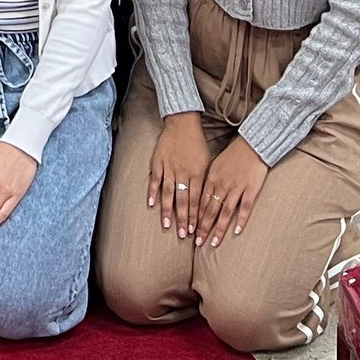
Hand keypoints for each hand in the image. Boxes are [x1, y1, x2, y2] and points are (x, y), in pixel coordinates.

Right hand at [148, 112, 212, 238]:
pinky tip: (152, 204)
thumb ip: (205, 181)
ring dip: (168, 210)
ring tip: (166, 225)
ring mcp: (170, 168)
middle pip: (183, 200)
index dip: (196, 217)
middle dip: (183, 219)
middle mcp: (184, 173)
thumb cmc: (197, 144)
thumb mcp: (207, 162)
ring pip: (169, 193)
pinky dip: (153, 192)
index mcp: (198, 174)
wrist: (182, 124)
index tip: (196, 231)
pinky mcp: (158, 162)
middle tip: (183, 235)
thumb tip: (207, 201)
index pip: (197, 200)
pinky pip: (155, 180)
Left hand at [192, 136, 269, 246]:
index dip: (194, 218)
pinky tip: (236, 232)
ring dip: (218, 228)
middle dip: (203, 228)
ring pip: (225, 212)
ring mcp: (236, 188)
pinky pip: (245, 207)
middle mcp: (221, 185)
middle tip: (198, 243)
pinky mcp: (250, 189)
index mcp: (211, 179)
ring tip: (213, 242)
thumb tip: (198, 196)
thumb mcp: (214, 166)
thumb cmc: (232, 155)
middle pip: (210, 210)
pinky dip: (241, 220)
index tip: (190, 231)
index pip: (200, 203)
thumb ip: (207, 182)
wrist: (251, 144)